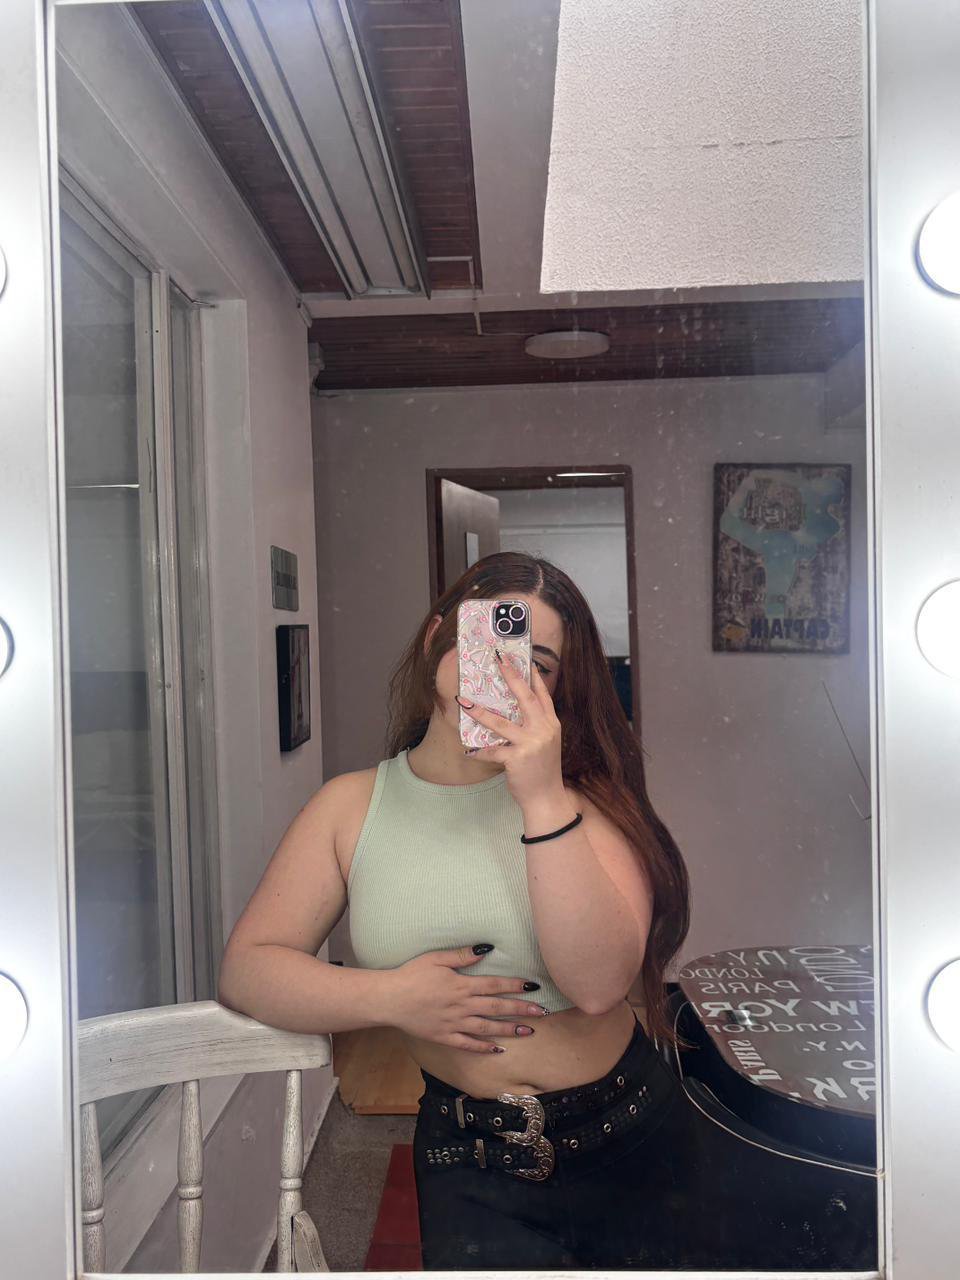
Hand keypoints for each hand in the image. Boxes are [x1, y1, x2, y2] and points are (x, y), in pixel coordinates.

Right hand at [385, 945, 548, 1053]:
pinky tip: (499, 1049)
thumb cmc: (411, 974)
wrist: (390, 999)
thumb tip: (486, 949)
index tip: (533, 986)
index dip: (515, 985)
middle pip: (496, 1008)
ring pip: (487, 1028)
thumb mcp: (436, 958)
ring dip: (509, 1030)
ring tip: (529, 1031)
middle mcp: (462, 1006)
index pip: (494, 985)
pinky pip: (468, 1044)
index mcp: (461, 986)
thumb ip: (461, 955)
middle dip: (521, 1009)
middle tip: (542, 1012)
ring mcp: (454, 1024)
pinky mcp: (445, 1037)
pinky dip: (484, 1048)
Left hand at [456, 655, 568, 811]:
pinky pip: (492, 751)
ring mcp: (531, 743)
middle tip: (498, 661)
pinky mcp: (517, 758)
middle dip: (511, 677)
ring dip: (480, 712)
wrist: (547, 798)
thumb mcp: (546, 743)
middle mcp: (543, 730)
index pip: (543, 695)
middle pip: (525, 698)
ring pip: (501, 723)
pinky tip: (468, 751)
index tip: (525, 660)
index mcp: (551, 724)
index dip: (534, 677)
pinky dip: (479, 752)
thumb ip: (537, 725)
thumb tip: (515, 710)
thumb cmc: (543, 770)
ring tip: (464, 702)